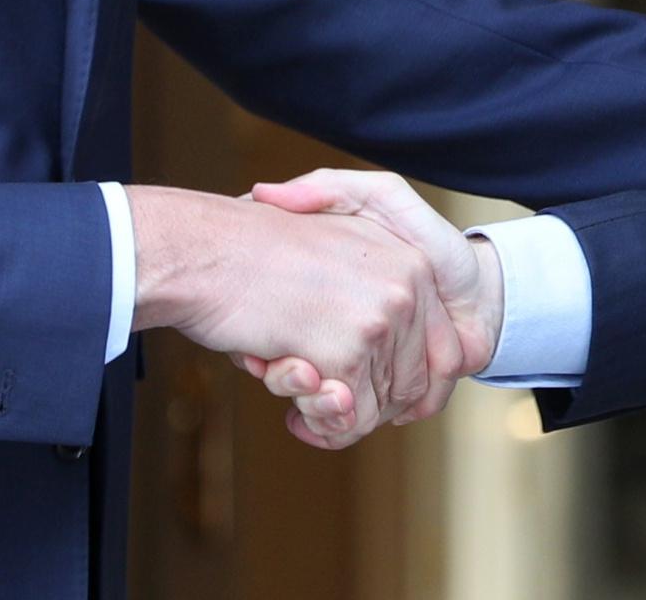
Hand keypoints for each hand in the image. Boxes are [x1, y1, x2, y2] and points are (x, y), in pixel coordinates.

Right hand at [122, 184, 470, 448]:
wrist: (203, 247)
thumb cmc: (254, 242)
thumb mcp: (332, 223)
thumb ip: (374, 270)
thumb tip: (390, 340)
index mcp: (411, 259)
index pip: (443, 352)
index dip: (399, 384)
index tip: (356, 387)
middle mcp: (407, 286)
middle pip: (411, 388)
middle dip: (359, 399)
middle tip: (307, 378)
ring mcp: (380, 318)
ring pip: (378, 408)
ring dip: (329, 411)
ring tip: (290, 370)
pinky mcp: (347, 349)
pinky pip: (348, 418)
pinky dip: (317, 422)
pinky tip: (279, 380)